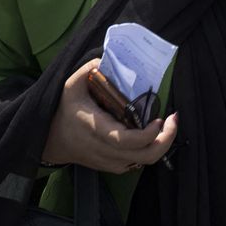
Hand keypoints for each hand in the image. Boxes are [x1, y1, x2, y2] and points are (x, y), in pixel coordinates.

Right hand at [41, 59, 178, 173]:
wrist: (53, 140)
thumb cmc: (66, 110)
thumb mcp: (71, 86)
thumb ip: (87, 70)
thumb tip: (105, 59)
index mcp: (96, 128)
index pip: (125, 140)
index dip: (148, 134)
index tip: (160, 118)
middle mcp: (104, 148)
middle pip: (143, 156)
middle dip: (166, 140)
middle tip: (173, 120)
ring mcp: (109, 160)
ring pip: (143, 162)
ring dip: (161, 145)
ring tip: (167, 125)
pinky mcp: (112, 166)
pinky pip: (137, 164)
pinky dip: (149, 151)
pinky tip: (152, 135)